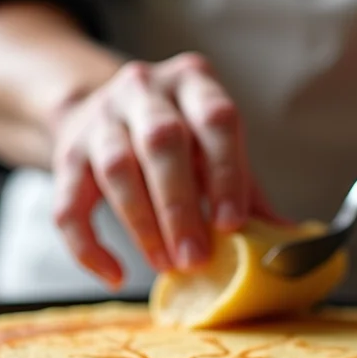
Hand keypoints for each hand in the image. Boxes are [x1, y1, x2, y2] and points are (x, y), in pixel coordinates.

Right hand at [51, 52, 279, 287]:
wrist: (99, 110)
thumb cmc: (176, 137)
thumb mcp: (214, 148)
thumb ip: (246, 189)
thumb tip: (290, 239)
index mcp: (193, 83)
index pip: (216, 119)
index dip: (226, 173)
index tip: (233, 224)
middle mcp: (143, 90)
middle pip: (161, 141)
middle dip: (180, 206)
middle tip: (195, 258)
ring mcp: (100, 119)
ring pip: (116, 169)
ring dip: (142, 224)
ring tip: (164, 264)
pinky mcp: (66, 154)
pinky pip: (68, 204)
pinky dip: (89, 246)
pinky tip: (114, 274)